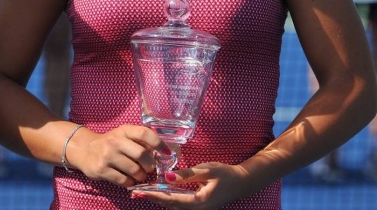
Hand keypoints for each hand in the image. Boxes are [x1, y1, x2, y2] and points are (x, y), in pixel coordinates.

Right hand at [69, 125, 170, 187]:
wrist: (84, 150)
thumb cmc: (110, 143)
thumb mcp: (123, 135)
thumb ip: (139, 140)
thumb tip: (161, 151)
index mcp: (123, 130)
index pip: (145, 133)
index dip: (159, 144)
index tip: (166, 153)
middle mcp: (114, 141)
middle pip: (141, 154)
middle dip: (150, 165)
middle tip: (149, 168)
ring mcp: (107, 156)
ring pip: (134, 170)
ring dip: (141, 176)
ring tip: (139, 175)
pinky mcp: (102, 170)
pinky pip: (124, 181)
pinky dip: (130, 183)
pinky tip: (129, 179)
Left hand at [130, 162, 250, 209]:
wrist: (243, 182)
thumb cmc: (227, 174)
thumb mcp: (207, 170)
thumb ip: (187, 175)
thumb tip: (167, 177)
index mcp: (199, 202)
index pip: (171, 200)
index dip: (154, 195)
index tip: (139, 192)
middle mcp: (197, 209)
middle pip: (169, 205)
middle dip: (151, 198)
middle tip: (133, 193)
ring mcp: (197, 209)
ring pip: (172, 206)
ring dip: (157, 199)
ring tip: (141, 192)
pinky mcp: (197, 205)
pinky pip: (178, 204)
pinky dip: (166, 198)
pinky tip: (158, 192)